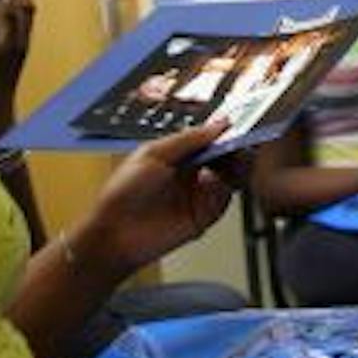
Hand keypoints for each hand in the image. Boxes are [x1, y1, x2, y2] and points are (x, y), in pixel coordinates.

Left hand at [71, 120, 238, 278]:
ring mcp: (197, 195)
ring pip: (228, 178)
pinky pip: (224, 201)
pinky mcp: (203, 217)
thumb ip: (188, 138)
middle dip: (233, 149)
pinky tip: (212, 181)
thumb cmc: (122, 192)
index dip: (222, 132)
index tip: (236, 124)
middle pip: (223, 158)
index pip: (208, 139)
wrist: (115, 233)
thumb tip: (219, 124)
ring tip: (232, 160)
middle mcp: (190, 174)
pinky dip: (224, 190)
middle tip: (241, 141)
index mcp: (177, 155)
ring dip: (233, 168)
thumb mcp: (153, 154)